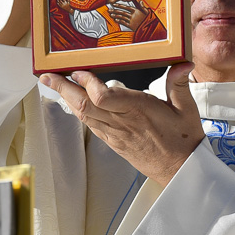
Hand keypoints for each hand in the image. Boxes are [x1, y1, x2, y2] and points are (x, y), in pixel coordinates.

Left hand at [39, 63, 200, 185]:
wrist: (180, 171)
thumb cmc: (184, 140)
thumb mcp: (187, 109)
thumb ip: (179, 84)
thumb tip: (183, 63)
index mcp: (139, 111)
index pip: (104, 98)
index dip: (88, 84)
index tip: (78, 71)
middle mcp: (122, 123)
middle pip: (85, 106)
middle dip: (64, 89)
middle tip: (47, 76)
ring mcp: (115, 134)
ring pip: (84, 115)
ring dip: (66, 98)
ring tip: (52, 83)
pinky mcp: (113, 141)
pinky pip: (90, 124)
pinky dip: (78, 111)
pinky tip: (71, 100)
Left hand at [109, 1, 146, 30]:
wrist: (149, 27)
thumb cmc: (148, 19)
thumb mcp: (147, 11)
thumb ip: (142, 6)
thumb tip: (140, 1)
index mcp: (136, 10)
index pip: (125, 7)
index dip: (119, 5)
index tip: (114, 4)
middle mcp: (132, 15)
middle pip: (122, 12)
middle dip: (115, 11)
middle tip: (109, 10)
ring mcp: (131, 20)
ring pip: (122, 17)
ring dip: (116, 16)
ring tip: (111, 15)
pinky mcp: (131, 26)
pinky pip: (124, 23)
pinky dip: (119, 21)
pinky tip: (115, 20)